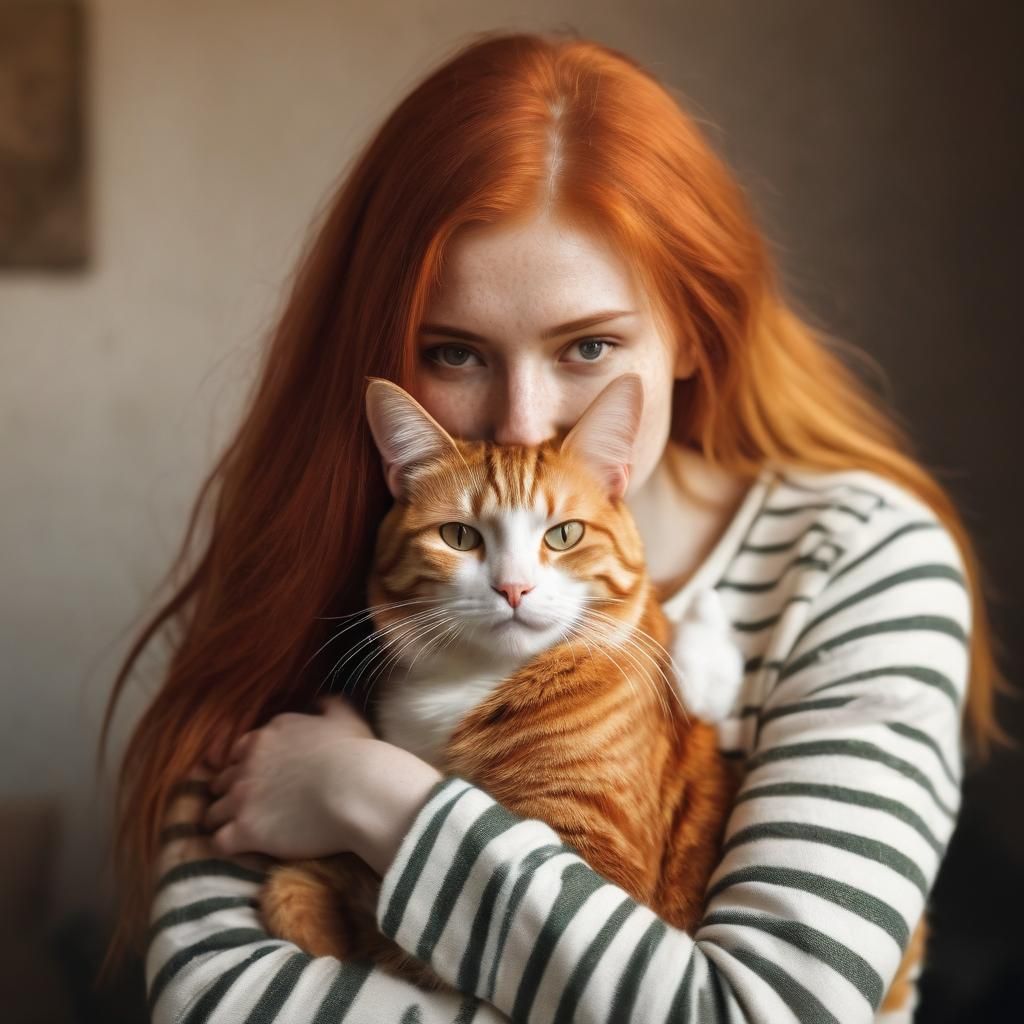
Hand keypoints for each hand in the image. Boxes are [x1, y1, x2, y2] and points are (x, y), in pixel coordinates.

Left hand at [205, 696, 443, 874]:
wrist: (358, 790)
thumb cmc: (356, 753)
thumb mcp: (344, 717)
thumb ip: (328, 704)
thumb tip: (321, 701)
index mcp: (268, 735)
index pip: (239, 752)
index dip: (246, 766)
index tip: (259, 779)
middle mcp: (248, 763)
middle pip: (222, 781)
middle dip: (231, 793)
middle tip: (249, 807)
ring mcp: (243, 797)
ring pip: (214, 812)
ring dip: (225, 821)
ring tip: (240, 832)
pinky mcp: (245, 829)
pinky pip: (219, 841)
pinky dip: (227, 846)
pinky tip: (241, 850)